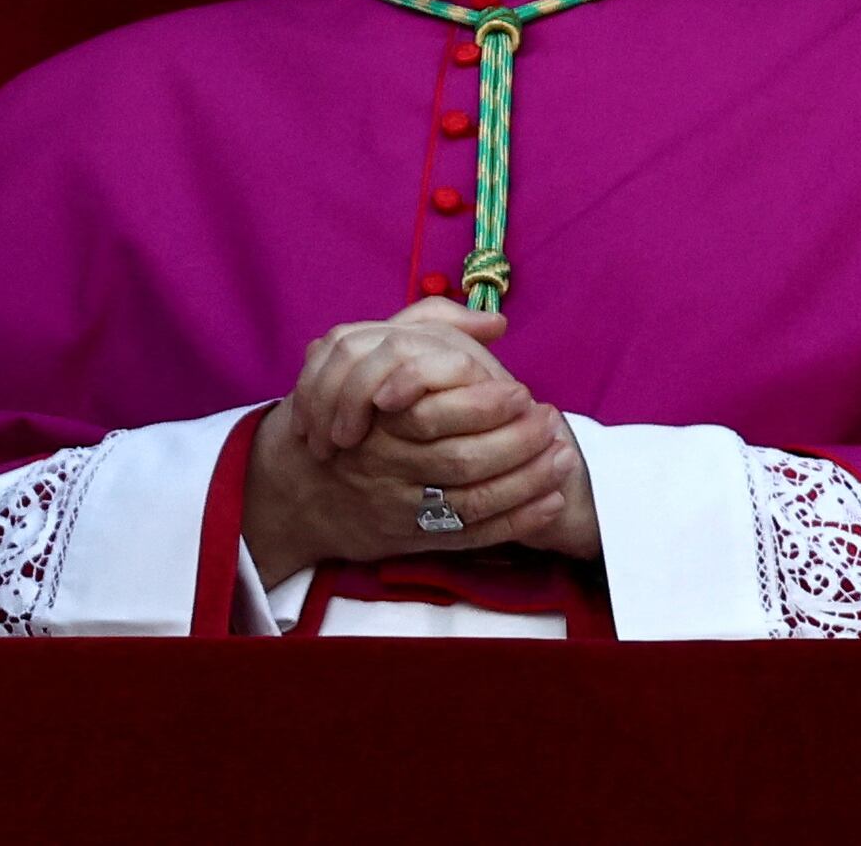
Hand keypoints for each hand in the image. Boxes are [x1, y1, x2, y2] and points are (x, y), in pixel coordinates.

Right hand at [243, 302, 589, 583]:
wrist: (294, 488)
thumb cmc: (345, 417)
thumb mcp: (362, 358)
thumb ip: (428, 329)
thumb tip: (493, 322)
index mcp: (371, 419)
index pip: (435, 417)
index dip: (484, 407)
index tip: (522, 392)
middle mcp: (383, 465)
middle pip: (460, 460)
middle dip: (516, 444)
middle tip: (552, 424)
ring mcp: (399, 507)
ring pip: (474, 500)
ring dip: (527, 480)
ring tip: (565, 458)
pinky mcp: (416, 539)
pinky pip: (475, 535)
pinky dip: (518, 521)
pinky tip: (552, 502)